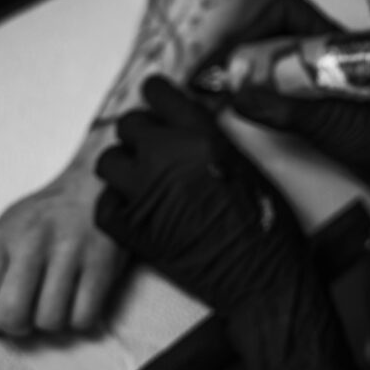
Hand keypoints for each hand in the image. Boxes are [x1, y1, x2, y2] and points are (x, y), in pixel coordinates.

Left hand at [0, 144, 124, 336]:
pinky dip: (81, 317)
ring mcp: (69, 251)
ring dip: (53, 321)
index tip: (0, 315)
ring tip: (57, 300)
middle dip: (19, 327)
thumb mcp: (5, 233)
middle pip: (11, 316)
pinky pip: (84, 317)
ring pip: (50, 321)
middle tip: (29, 313)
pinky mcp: (102, 261)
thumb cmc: (46, 216)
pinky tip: (79, 298)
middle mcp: (32, 241)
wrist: (97, 184)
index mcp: (1, 237)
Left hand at [95, 76, 310, 315]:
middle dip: (138, 133)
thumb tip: (188, 125)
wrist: (261, 276)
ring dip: (122, 167)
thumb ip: (210, 138)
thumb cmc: (265, 224)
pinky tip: (133, 208)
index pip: (158, 93)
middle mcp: (168, 156)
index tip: (154, 101)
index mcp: (200, 135)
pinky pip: (103, 205)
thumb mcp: (246, 163)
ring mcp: (146, 193)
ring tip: (140, 180)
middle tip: (151, 147)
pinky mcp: (134, 230)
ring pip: (108, 161)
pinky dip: (115, 204)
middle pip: (128, 124)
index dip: (154, 95)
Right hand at [197, 0, 369, 181]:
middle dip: (238, 49)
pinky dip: (252, 90)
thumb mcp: (335, 126)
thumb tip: (239, 95)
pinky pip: (274, 83)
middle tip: (211, 78)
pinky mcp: (311, 98)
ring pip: (269, 56)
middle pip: (270, 29)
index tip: (233, 60)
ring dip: (242, 69)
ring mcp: (317, 74)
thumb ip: (288, 110)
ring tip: (216, 91)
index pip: (286, 9)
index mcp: (337, 43)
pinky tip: (239, 104)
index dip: (254, 26)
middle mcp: (323, 52)